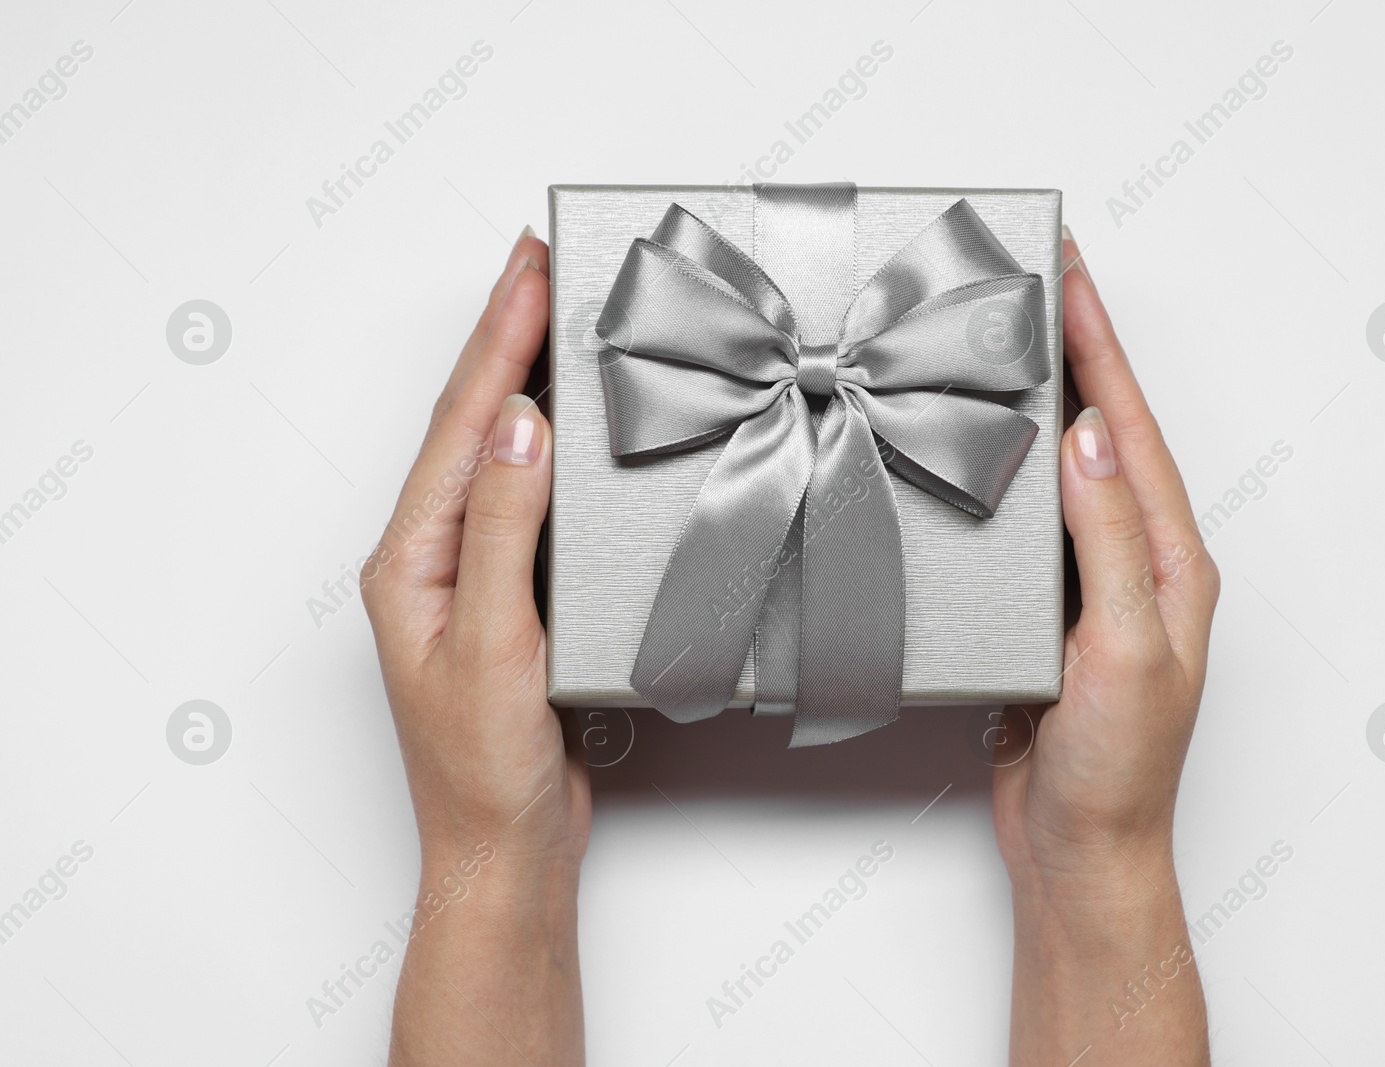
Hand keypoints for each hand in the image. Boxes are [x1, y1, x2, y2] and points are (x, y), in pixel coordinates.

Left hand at [362, 228, 587, 1064]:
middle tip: (541, 261)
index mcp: (411, 559)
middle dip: (506, 336)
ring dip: (527, 377)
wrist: (505, 852)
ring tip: (557, 314)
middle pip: (473, 423)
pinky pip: (533, 499)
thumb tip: (519, 430)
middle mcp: (434, 557)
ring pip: (502, 453)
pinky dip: (556, 445)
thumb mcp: (490, 646)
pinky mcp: (514, 597)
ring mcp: (473, 575)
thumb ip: (503, 534)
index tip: (530, 269)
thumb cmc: (484, 772)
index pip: (462, 426)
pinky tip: (578, 423)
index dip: (498, 340)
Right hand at [994, 235, 1218, 1064]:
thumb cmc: (1119, 768)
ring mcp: (1088, 586)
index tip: (1067, 277)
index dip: (1099, 347)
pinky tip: (969, 453)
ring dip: (1032, 403)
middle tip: (1032, 283)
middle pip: (1102, 432)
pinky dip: (997, 473)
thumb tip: (1092, 437)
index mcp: (1169, 560)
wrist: (1080, 851)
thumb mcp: (1125, 646)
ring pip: (1058, 471)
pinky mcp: (1044, 614)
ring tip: (997, 342)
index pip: (1131, 428)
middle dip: (1071, 351)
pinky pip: (1023, 522)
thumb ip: (1109, 540)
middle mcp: (1134, 562)